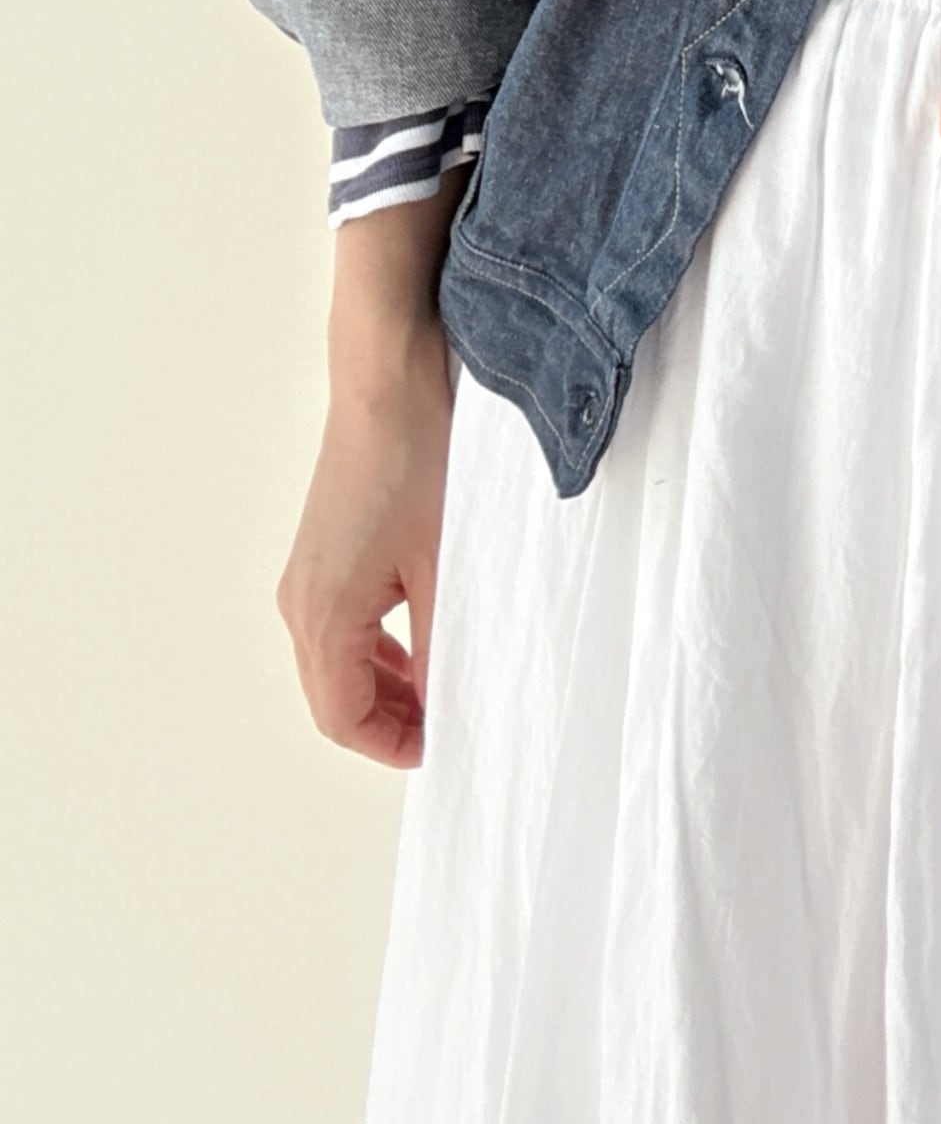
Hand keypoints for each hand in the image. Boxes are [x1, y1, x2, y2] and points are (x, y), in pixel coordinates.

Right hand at [276, 194, 457, 765]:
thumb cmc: (419, 460)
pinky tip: (429, 633)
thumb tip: (452, 700)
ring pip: (338, 660)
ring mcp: (309, 570)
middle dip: (393, 719)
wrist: (390, 377)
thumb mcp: (446, 563)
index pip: (343, 716)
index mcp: (323, 613)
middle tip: (456, 722)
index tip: (446, 747)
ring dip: (388, 683)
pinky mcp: (326, 545)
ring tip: (450, 683)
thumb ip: (445, 642)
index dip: (394, 744)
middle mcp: (301, 598)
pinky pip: (344, 620)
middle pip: (336, 695)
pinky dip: (381, 645)